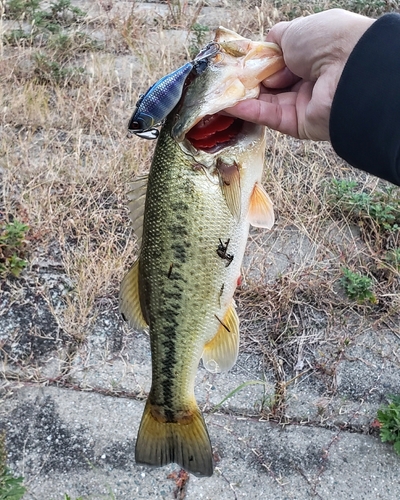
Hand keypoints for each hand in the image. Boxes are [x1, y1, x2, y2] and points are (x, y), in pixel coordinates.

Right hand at [225, 9, 374, 140]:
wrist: (349, 71)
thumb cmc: (327, 42)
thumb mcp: (296, 30)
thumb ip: (277, 39)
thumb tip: (264, 47)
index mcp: (313, 55)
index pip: (280, 61)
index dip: (260, 62)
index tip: (239, 62)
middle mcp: (309, 80)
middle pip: (272, 84)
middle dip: (249, 81)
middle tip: (225, 79)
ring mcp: (304, 104)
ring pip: (268, 102)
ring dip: (244, 98)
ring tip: (220, 95)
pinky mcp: (298, 125)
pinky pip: (270, 117)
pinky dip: (250, 112)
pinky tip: (230, 107)